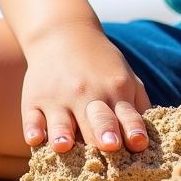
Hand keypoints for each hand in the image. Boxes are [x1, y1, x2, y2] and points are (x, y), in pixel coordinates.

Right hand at [21, 21, 151, 155]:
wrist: (63, 34)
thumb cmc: (100, 65)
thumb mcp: (125, 76)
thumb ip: (138, 105)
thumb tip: (148, 140)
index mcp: (114, 89)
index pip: (127, 115)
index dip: (133, 130)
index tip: (138, 143)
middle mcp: (87, 94)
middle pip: (97, 120)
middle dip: (104, 133)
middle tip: (110, 146)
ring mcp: (59, 98)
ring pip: (62, 123)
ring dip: (64, 135)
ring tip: (65, 146)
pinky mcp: (34, 101)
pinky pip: (32, 118)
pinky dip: (33, 129)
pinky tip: (34, 139)